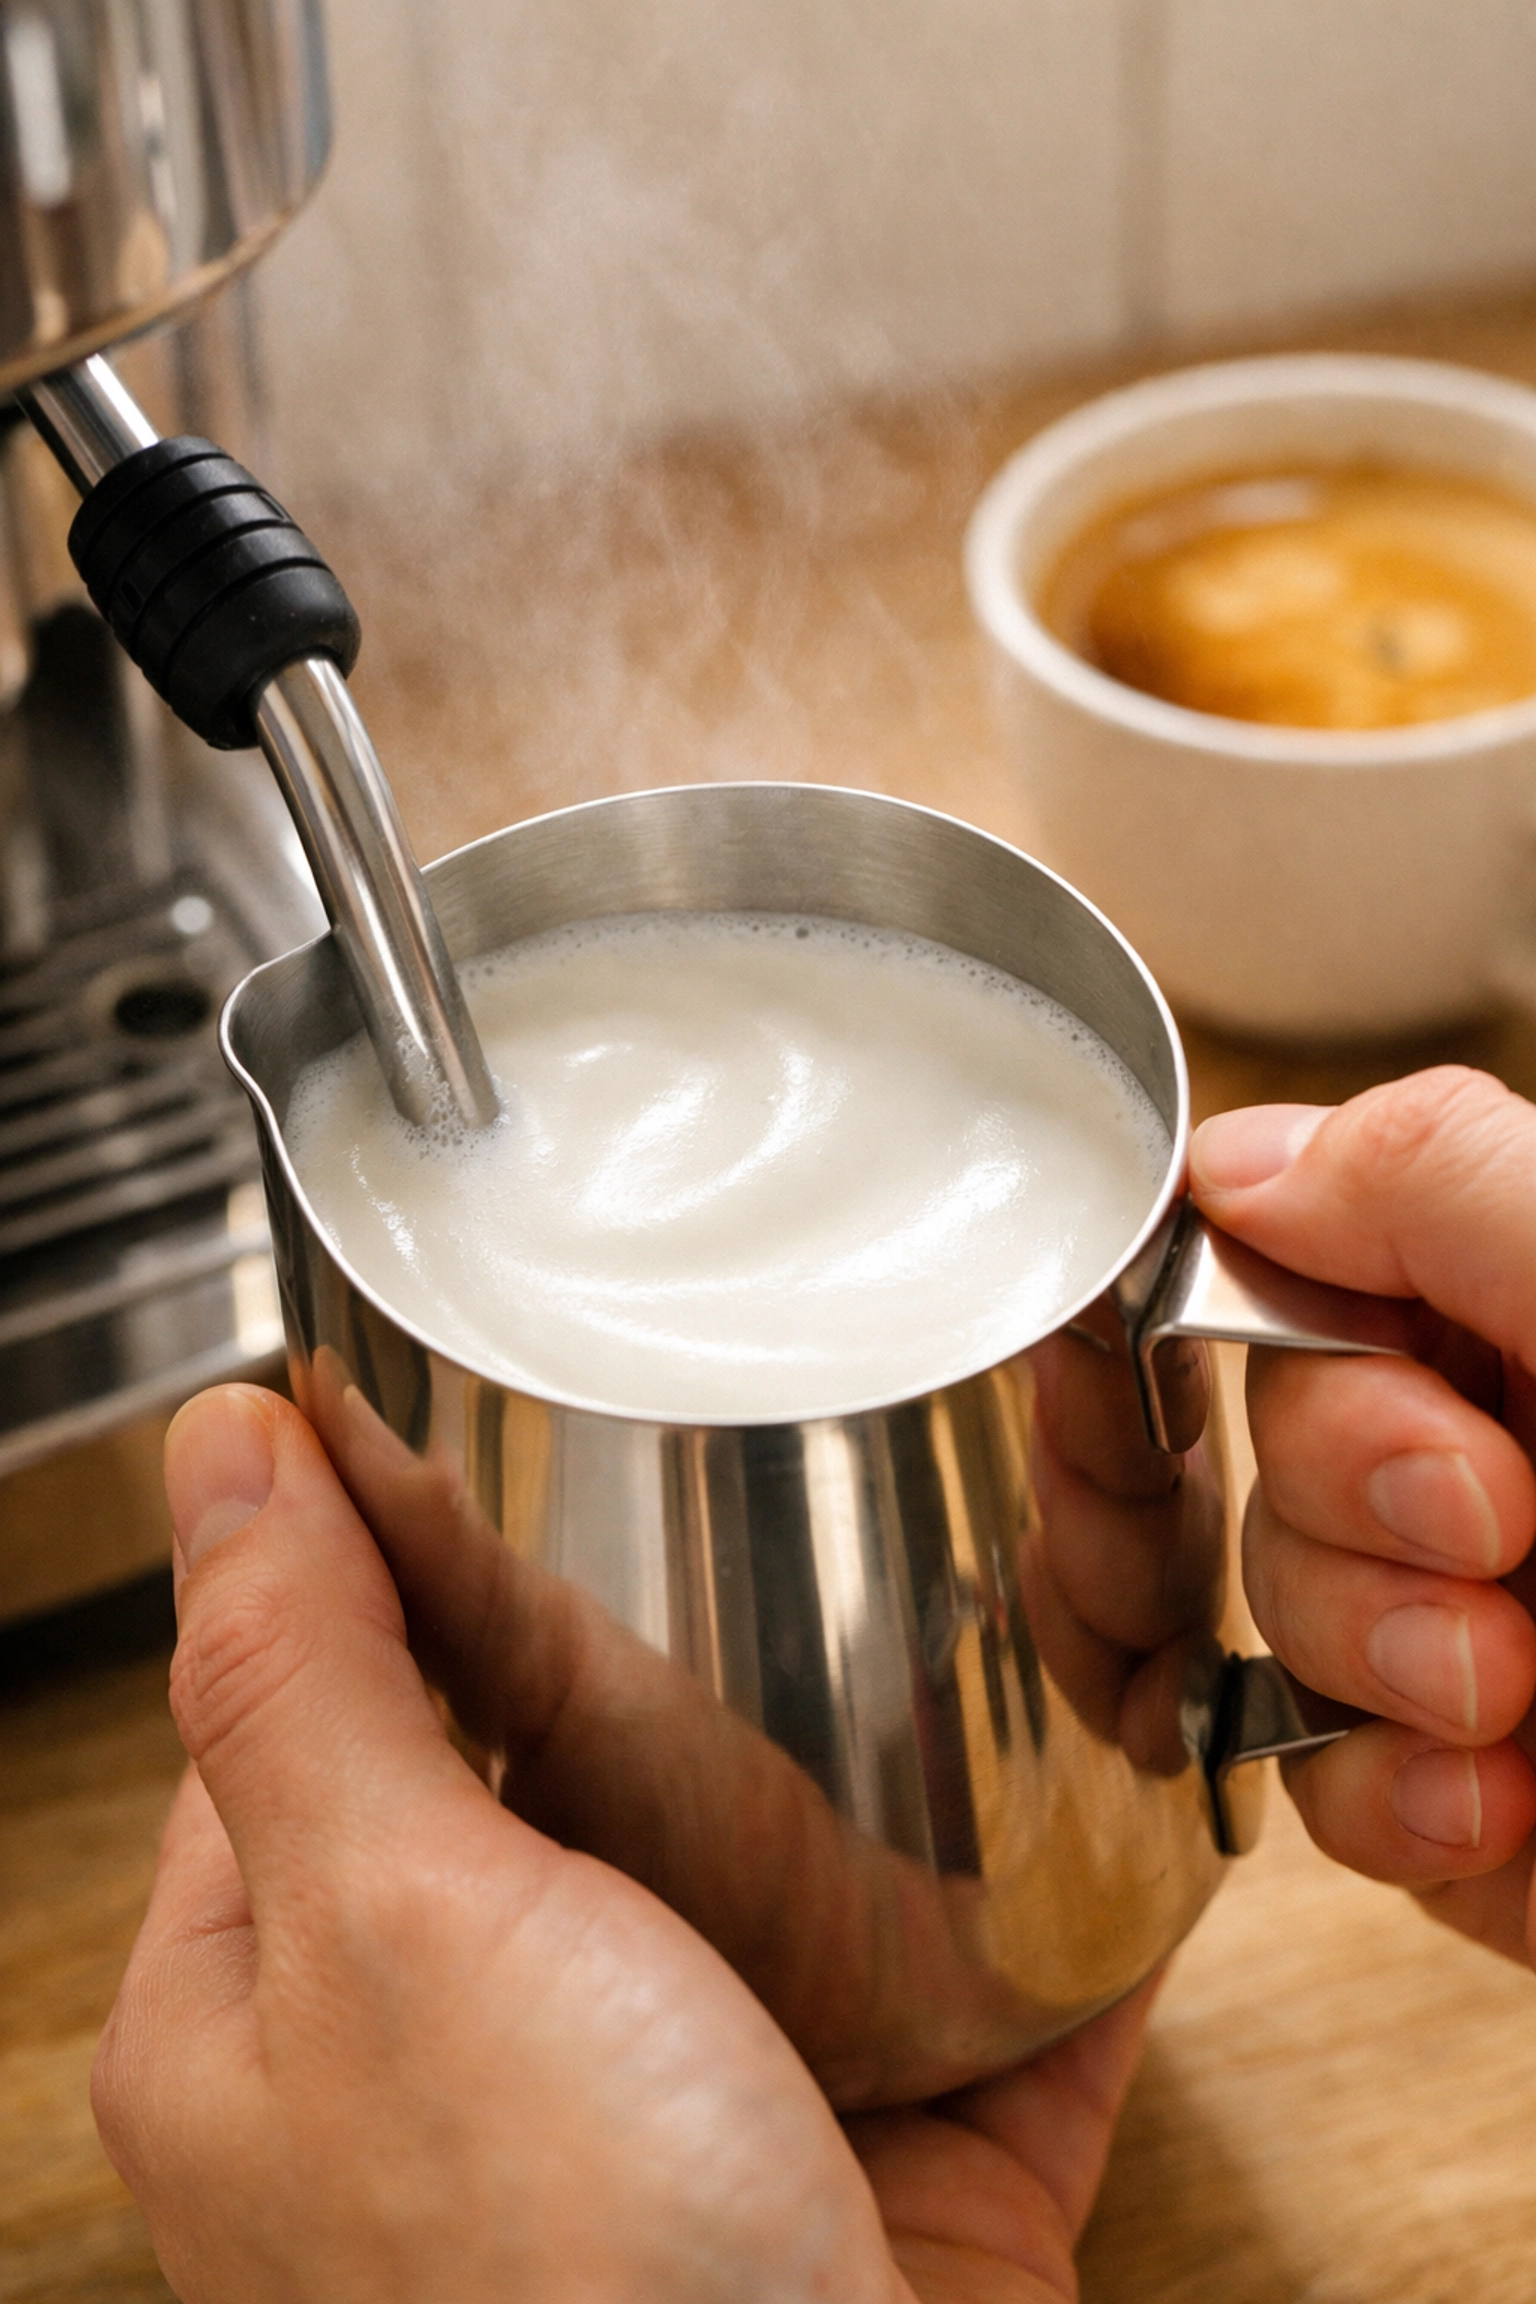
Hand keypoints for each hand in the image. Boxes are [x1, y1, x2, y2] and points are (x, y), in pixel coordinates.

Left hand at [95, 1384, 1153, 2302]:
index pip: (304, 1710)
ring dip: (837, 1779)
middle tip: (735, 1488)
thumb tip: (222, 1445)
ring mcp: (675, 2134)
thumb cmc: (568, 2287)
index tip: (493, 1429)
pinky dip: (1023, 1911)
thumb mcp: (394, 1920)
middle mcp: (464, 2080)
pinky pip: (961, 2005)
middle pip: (545, 1785)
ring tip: (912, 1608)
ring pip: (759, 1892)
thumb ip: (304, 1677)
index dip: (387, 1562)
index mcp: (283, 2016)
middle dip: (638, 1654)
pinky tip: (1085, 1790)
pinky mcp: (869, 2182)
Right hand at [1189, 1068, 1535, 1962]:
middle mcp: (1525, 1461)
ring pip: (1288, 1611)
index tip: (1416, 1393)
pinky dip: (1387, 1798)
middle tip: (1497, 1540)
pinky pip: (1327, 1777)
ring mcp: (1498, 1632)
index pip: (1324, 1267)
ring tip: (1510, 1701)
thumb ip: (1446, 1183)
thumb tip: (1237, 1160)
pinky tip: (1496, 1805)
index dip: (1301, 1330)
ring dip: (1366, 1657)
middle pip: (1282, 1443)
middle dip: (1349, 1503)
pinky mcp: (1490, 1796)